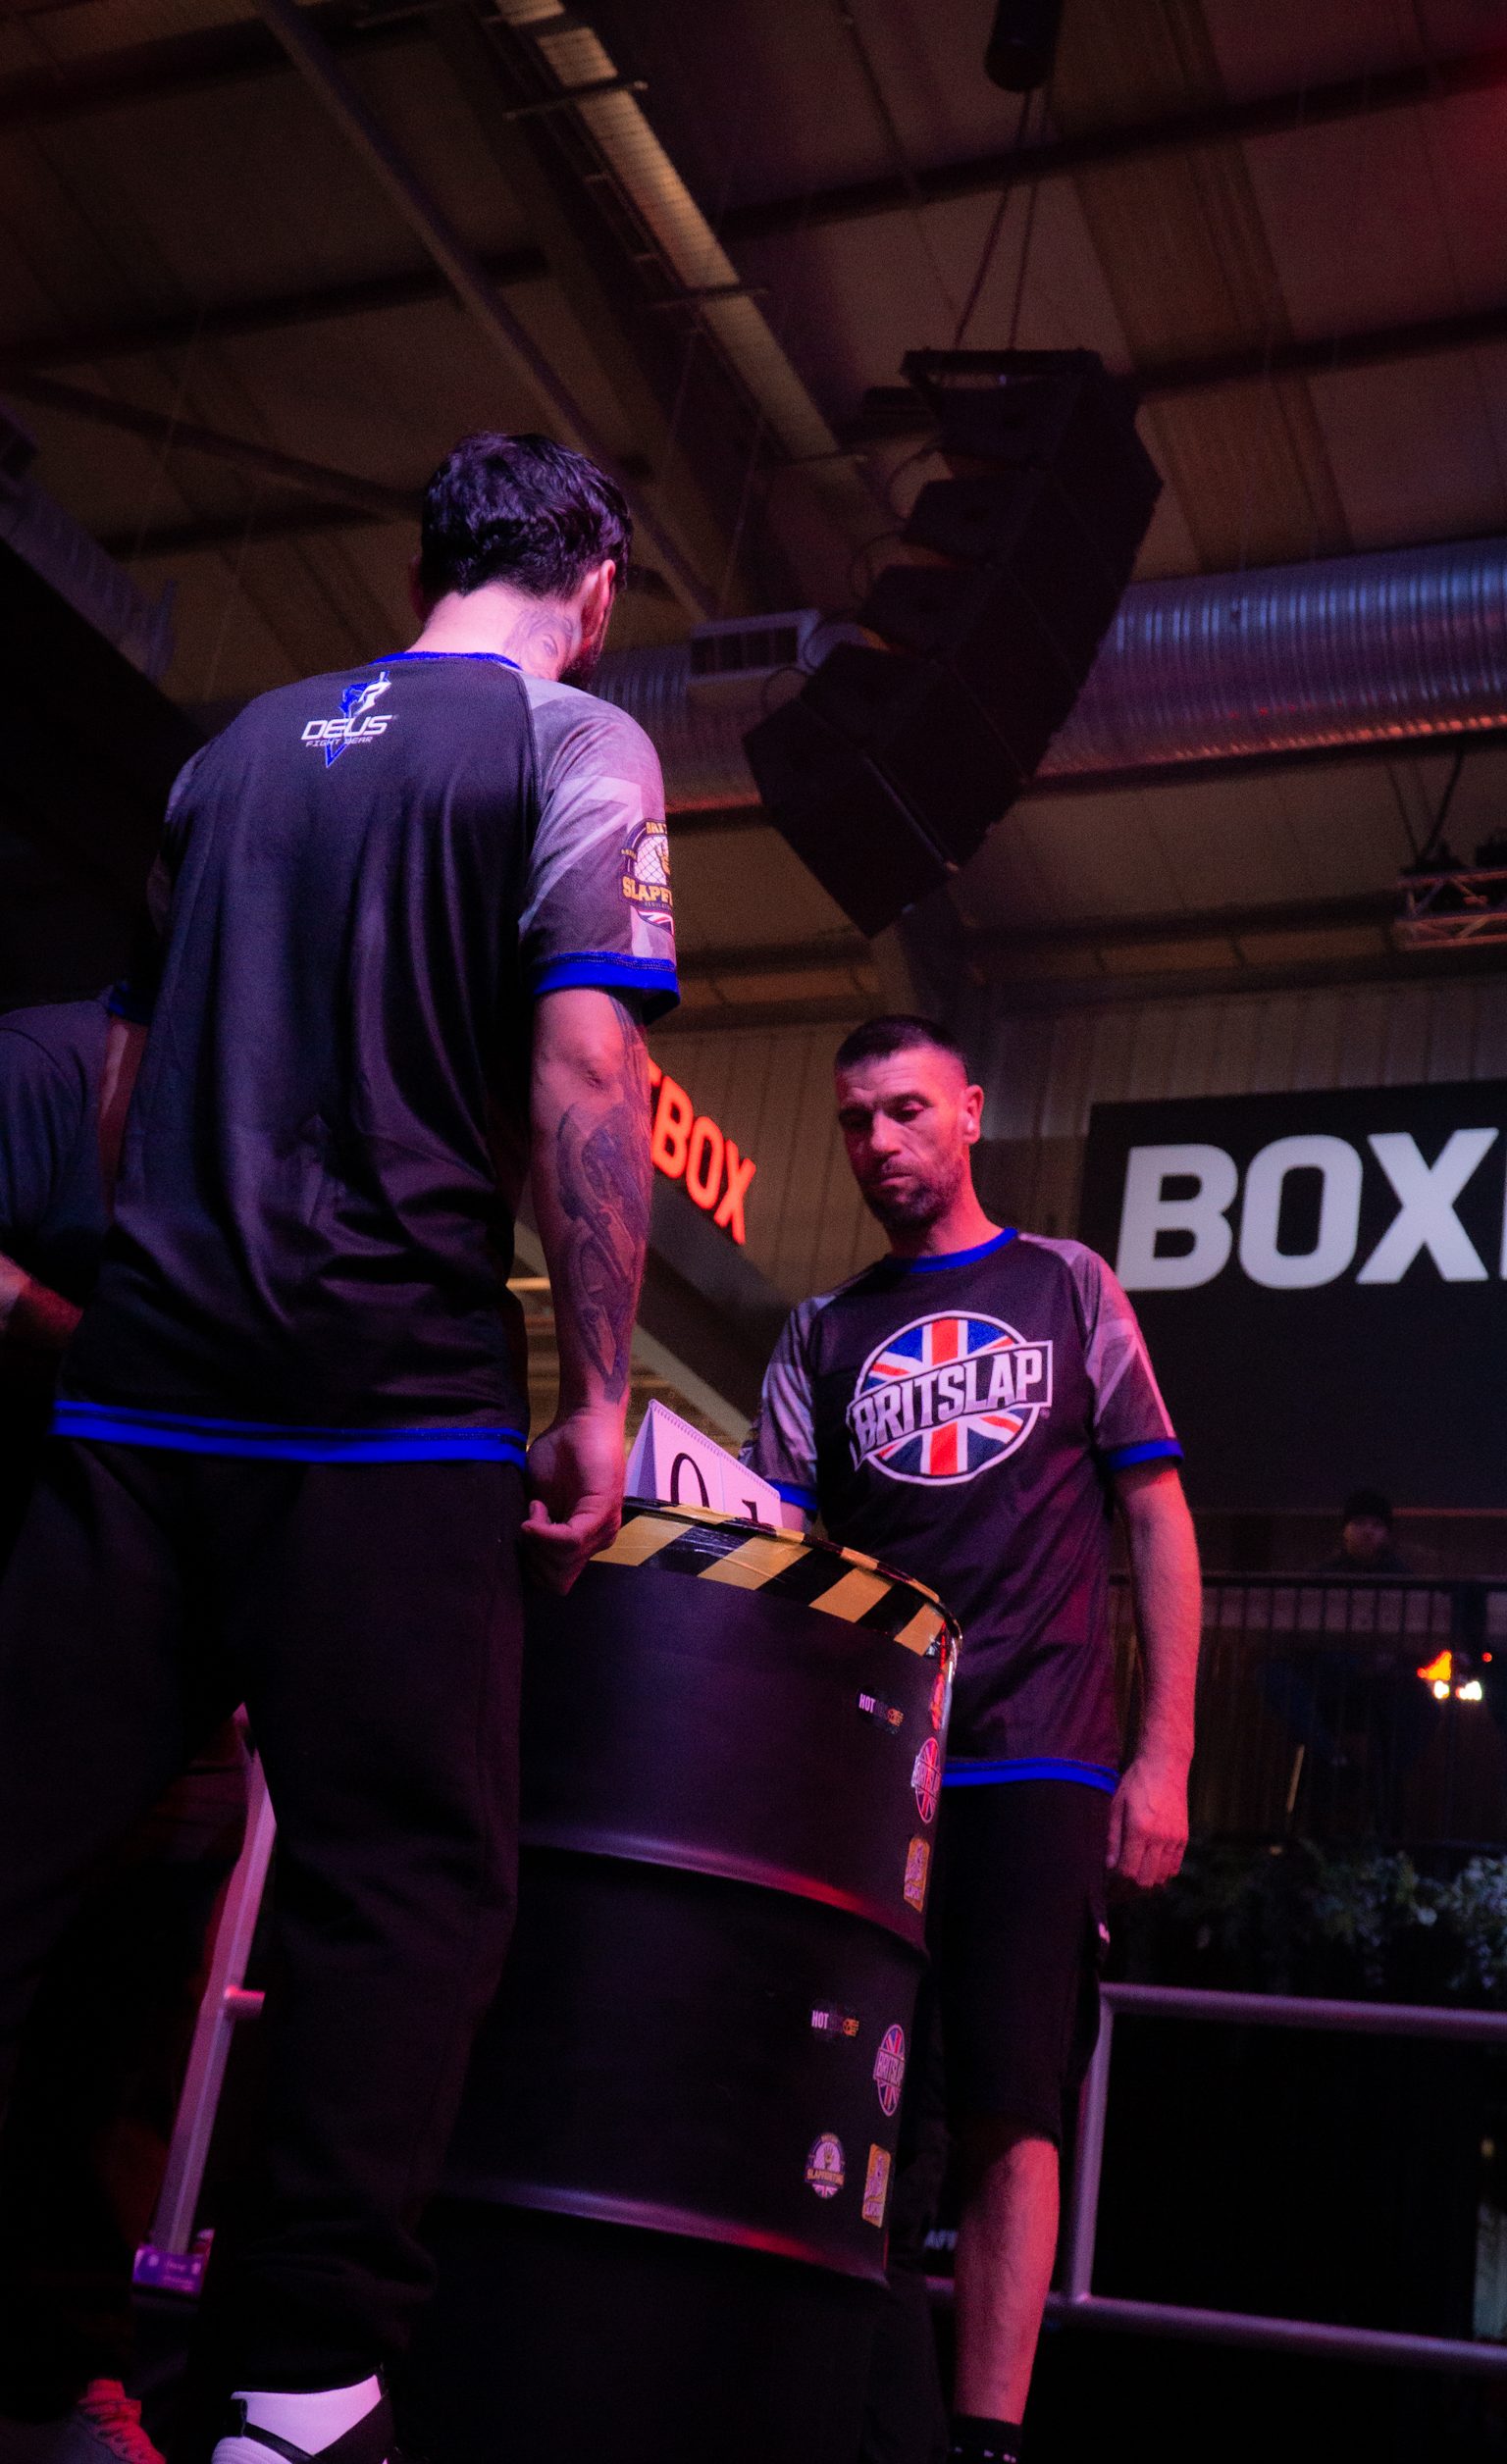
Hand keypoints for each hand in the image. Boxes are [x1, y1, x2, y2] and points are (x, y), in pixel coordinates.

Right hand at [522, 1403, 626, 1593]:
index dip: (530, 1568)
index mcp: (579, 1541)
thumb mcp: (535, 1498)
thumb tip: (512, 1557)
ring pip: (563, 1565)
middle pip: (557, 1580)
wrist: (580, 1420)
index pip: (555, 1581)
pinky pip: (571, 1542)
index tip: (520, 1536)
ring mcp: (602, 1530)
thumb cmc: (558, 1454)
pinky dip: (546, 1532)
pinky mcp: (602, 1513)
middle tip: (527, 1522)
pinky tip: (537, 1508)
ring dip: (538, 1540)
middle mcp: (594, 1542)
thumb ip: (531, 1528)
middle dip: (532, 1558)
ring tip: (536, 1507)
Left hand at [1107, 1752, 1189, 1889]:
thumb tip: (1109, 1867)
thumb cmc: (1135, 1783)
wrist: (1165, 1765)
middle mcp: (1160, 1837)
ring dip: (1146, 1884)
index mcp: (1140, 1829)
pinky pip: (1174, 1867)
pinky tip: (1149, 1872)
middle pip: (1146, 1880)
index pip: (1128, 1871)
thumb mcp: (1116, 1806)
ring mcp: (1175, 1839)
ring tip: (1131, 1882)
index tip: (1107, 1885)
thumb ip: (1112, 1838)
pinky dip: (1162, 1875)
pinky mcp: (1184, 1837)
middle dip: (1129, 1889)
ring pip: (1162, 1877)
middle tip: (1117, 1890)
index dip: (1116, 1883)